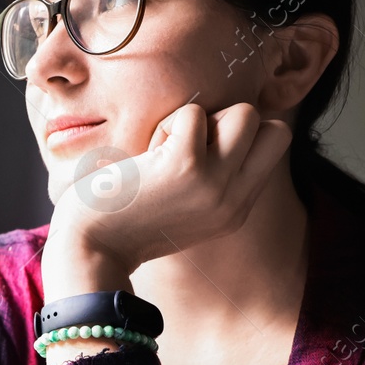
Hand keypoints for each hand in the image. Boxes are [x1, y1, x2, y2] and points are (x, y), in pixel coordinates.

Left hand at [45, 102, 291, 280]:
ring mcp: (213, 184)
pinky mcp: (184, 166)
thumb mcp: (185, 213)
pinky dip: (168, 123)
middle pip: (275, 129)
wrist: (88, 251)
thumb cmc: (124, 223)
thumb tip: (219, 129)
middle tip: (190, 146)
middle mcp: (233, 201)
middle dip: (233, 122)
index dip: (242, 136)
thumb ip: (213, 183)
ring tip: (168, 148)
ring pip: (245, 114)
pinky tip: (146, 154)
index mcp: (236, 211)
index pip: (274, 148)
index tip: (203, 151)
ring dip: (203, 119)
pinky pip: (193, 114)